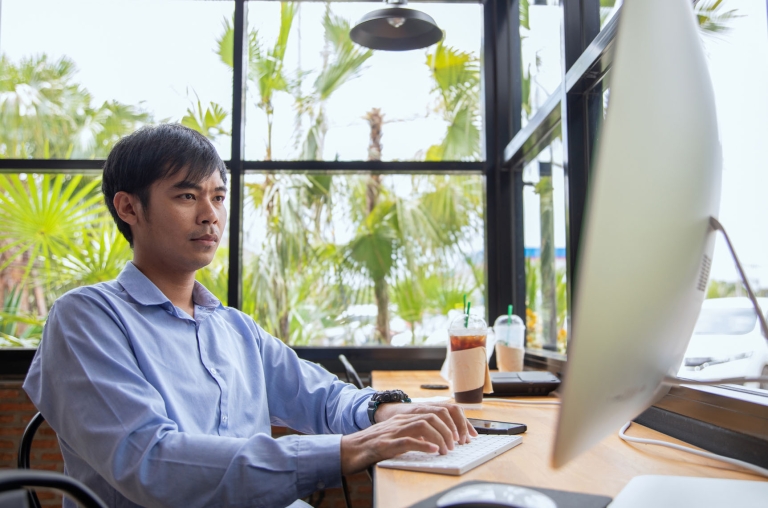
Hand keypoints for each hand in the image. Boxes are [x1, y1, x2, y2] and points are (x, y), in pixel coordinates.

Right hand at [339, 403, 477, 474]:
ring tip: (448, 449)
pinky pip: (408, 441)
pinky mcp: (387, 443)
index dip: (458, 420)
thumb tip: (441, 440)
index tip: (470, 435)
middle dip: (452, 429)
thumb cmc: (376, 443)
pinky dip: (424, 446)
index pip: (439, 410)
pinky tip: (434, 451)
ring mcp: (394, 430)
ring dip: (440, 437)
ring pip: (423, 425)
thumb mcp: (401, 434)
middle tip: (460, 444)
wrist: (351, 448)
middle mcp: (403, 419)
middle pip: (434, 415)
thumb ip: (418, 433)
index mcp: (408, 416)